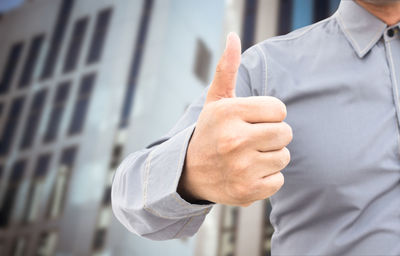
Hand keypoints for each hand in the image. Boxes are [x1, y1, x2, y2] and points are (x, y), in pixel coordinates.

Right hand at [178, 33, 292, 206]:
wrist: (189, 173)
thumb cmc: (209, 132)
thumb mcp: (215, 101)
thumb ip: (227, 69)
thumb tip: (234, 36)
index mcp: (229, 113)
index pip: (279, 109)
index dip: (269, 115)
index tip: (252, 121)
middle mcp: (234, 140)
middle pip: (285, 133)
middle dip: (273, 135)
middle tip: (252, 140)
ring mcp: (241, 168)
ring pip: (284, 156)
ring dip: (271, 157)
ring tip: (249, 156)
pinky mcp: (247, 191)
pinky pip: (279, 180)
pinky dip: (267, 178)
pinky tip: (249, 173)